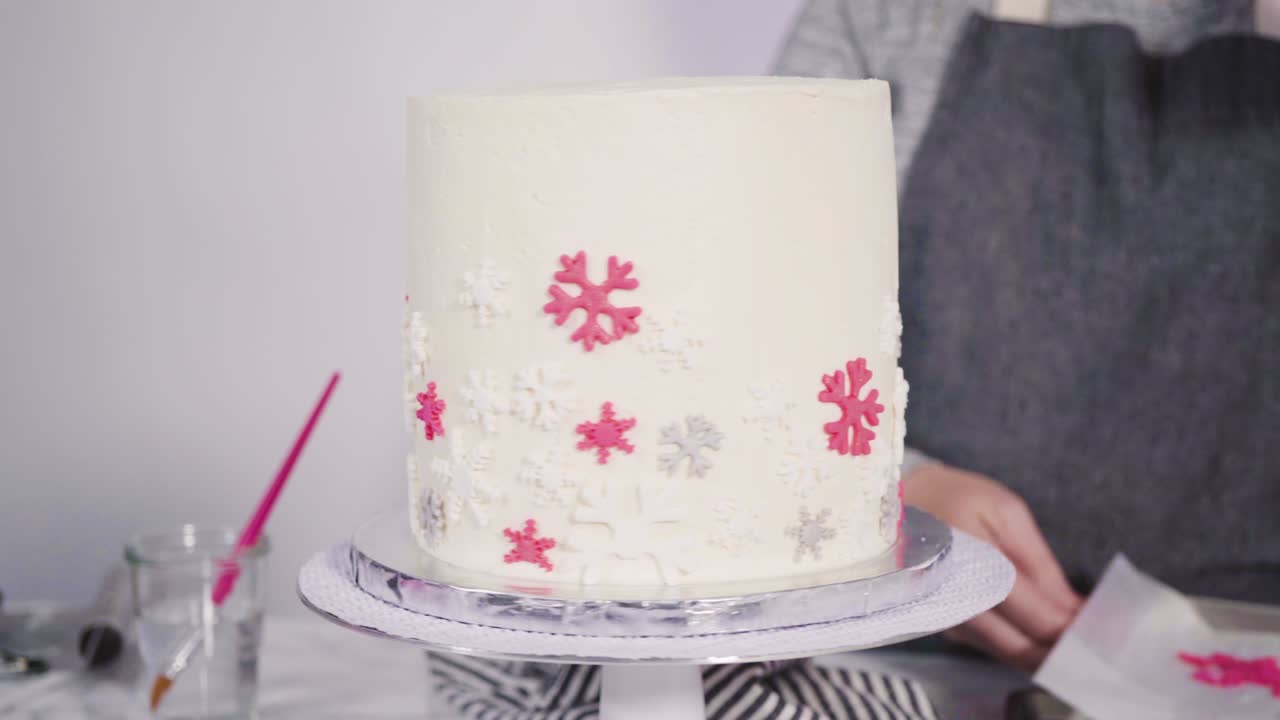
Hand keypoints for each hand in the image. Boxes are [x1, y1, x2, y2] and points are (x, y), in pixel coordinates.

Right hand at [903, 463, 1083, 671]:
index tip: (1108, 634)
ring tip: (1076, 645)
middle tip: (1098, 649)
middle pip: (1019, 646)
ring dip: (1042, 653)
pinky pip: (988, 644)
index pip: (1035, 615)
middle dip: (1061, 651)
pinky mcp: (940, 623)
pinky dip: (1019, 645)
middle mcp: (954, 600)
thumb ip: (1040, 564)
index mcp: (974, 563)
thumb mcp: (1005, 513)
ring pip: (1004, 652)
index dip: (1073, 630)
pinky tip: (1042, 639)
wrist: (893, 501)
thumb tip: (1074, 610)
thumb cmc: (956, 498)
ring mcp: (943, 617)